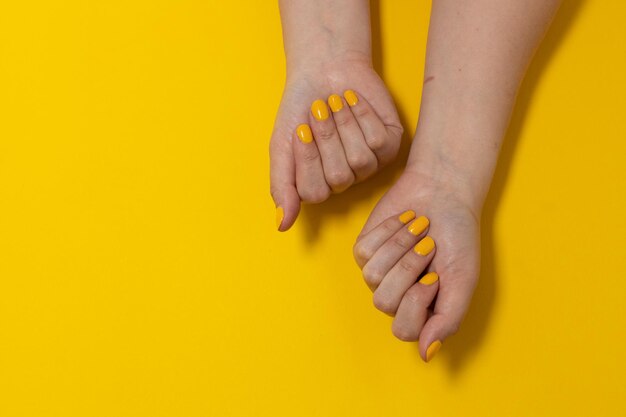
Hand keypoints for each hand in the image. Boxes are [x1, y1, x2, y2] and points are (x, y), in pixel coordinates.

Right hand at [270, 60, 402, 230]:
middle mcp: (347, 180)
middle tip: (318, 110)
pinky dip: (362, 114)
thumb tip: (281, 225)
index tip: (300, 130)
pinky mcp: (390, 144)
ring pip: (361, 160)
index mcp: (318, 185)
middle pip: (339, 176)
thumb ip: (282, 186)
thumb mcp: (282, 147)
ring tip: (335, 102)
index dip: (307, 160)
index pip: (314, 192)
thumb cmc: (299, 109)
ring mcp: (371, 164)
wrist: (323, 71)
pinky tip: (353, 100)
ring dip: (344, 124)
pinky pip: (379, 141)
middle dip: (326, 137)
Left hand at [353, 169, 479, 361]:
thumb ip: (447, 320)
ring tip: (418, 230)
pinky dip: (388, 231)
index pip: (404, 329)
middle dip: (408, 267)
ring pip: (372, 275)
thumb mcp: (463, 280)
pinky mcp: (364, 249)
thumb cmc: (457, 236)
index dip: (416, 301)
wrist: (443, 192)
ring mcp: (378, 274)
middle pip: (384, 302)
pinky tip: (404, 221)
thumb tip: (425, 355)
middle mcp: (397, 296)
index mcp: (423, 309)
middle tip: (428, 246)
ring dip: (400, 245)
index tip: (434, 277)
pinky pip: (365, 251)